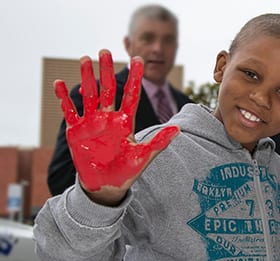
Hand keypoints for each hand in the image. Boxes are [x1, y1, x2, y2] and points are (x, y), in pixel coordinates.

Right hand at [54, 50, 178, 204]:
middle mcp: (109, 118)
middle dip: (107, 71)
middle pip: (108, 89)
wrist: (106, 185)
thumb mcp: (143, 156)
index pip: (131, 95)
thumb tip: (179, 129)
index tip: (138, 60)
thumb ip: (159, 142)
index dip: (134, 77)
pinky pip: (69, 111)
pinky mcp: (76, 131)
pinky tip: (59, 83)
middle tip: (105, 51)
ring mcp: (91, 122)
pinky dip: (63, 98)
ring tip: (85, 59)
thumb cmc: (126, 171)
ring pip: (90, 95)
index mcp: (125, 121)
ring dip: (87, 78)